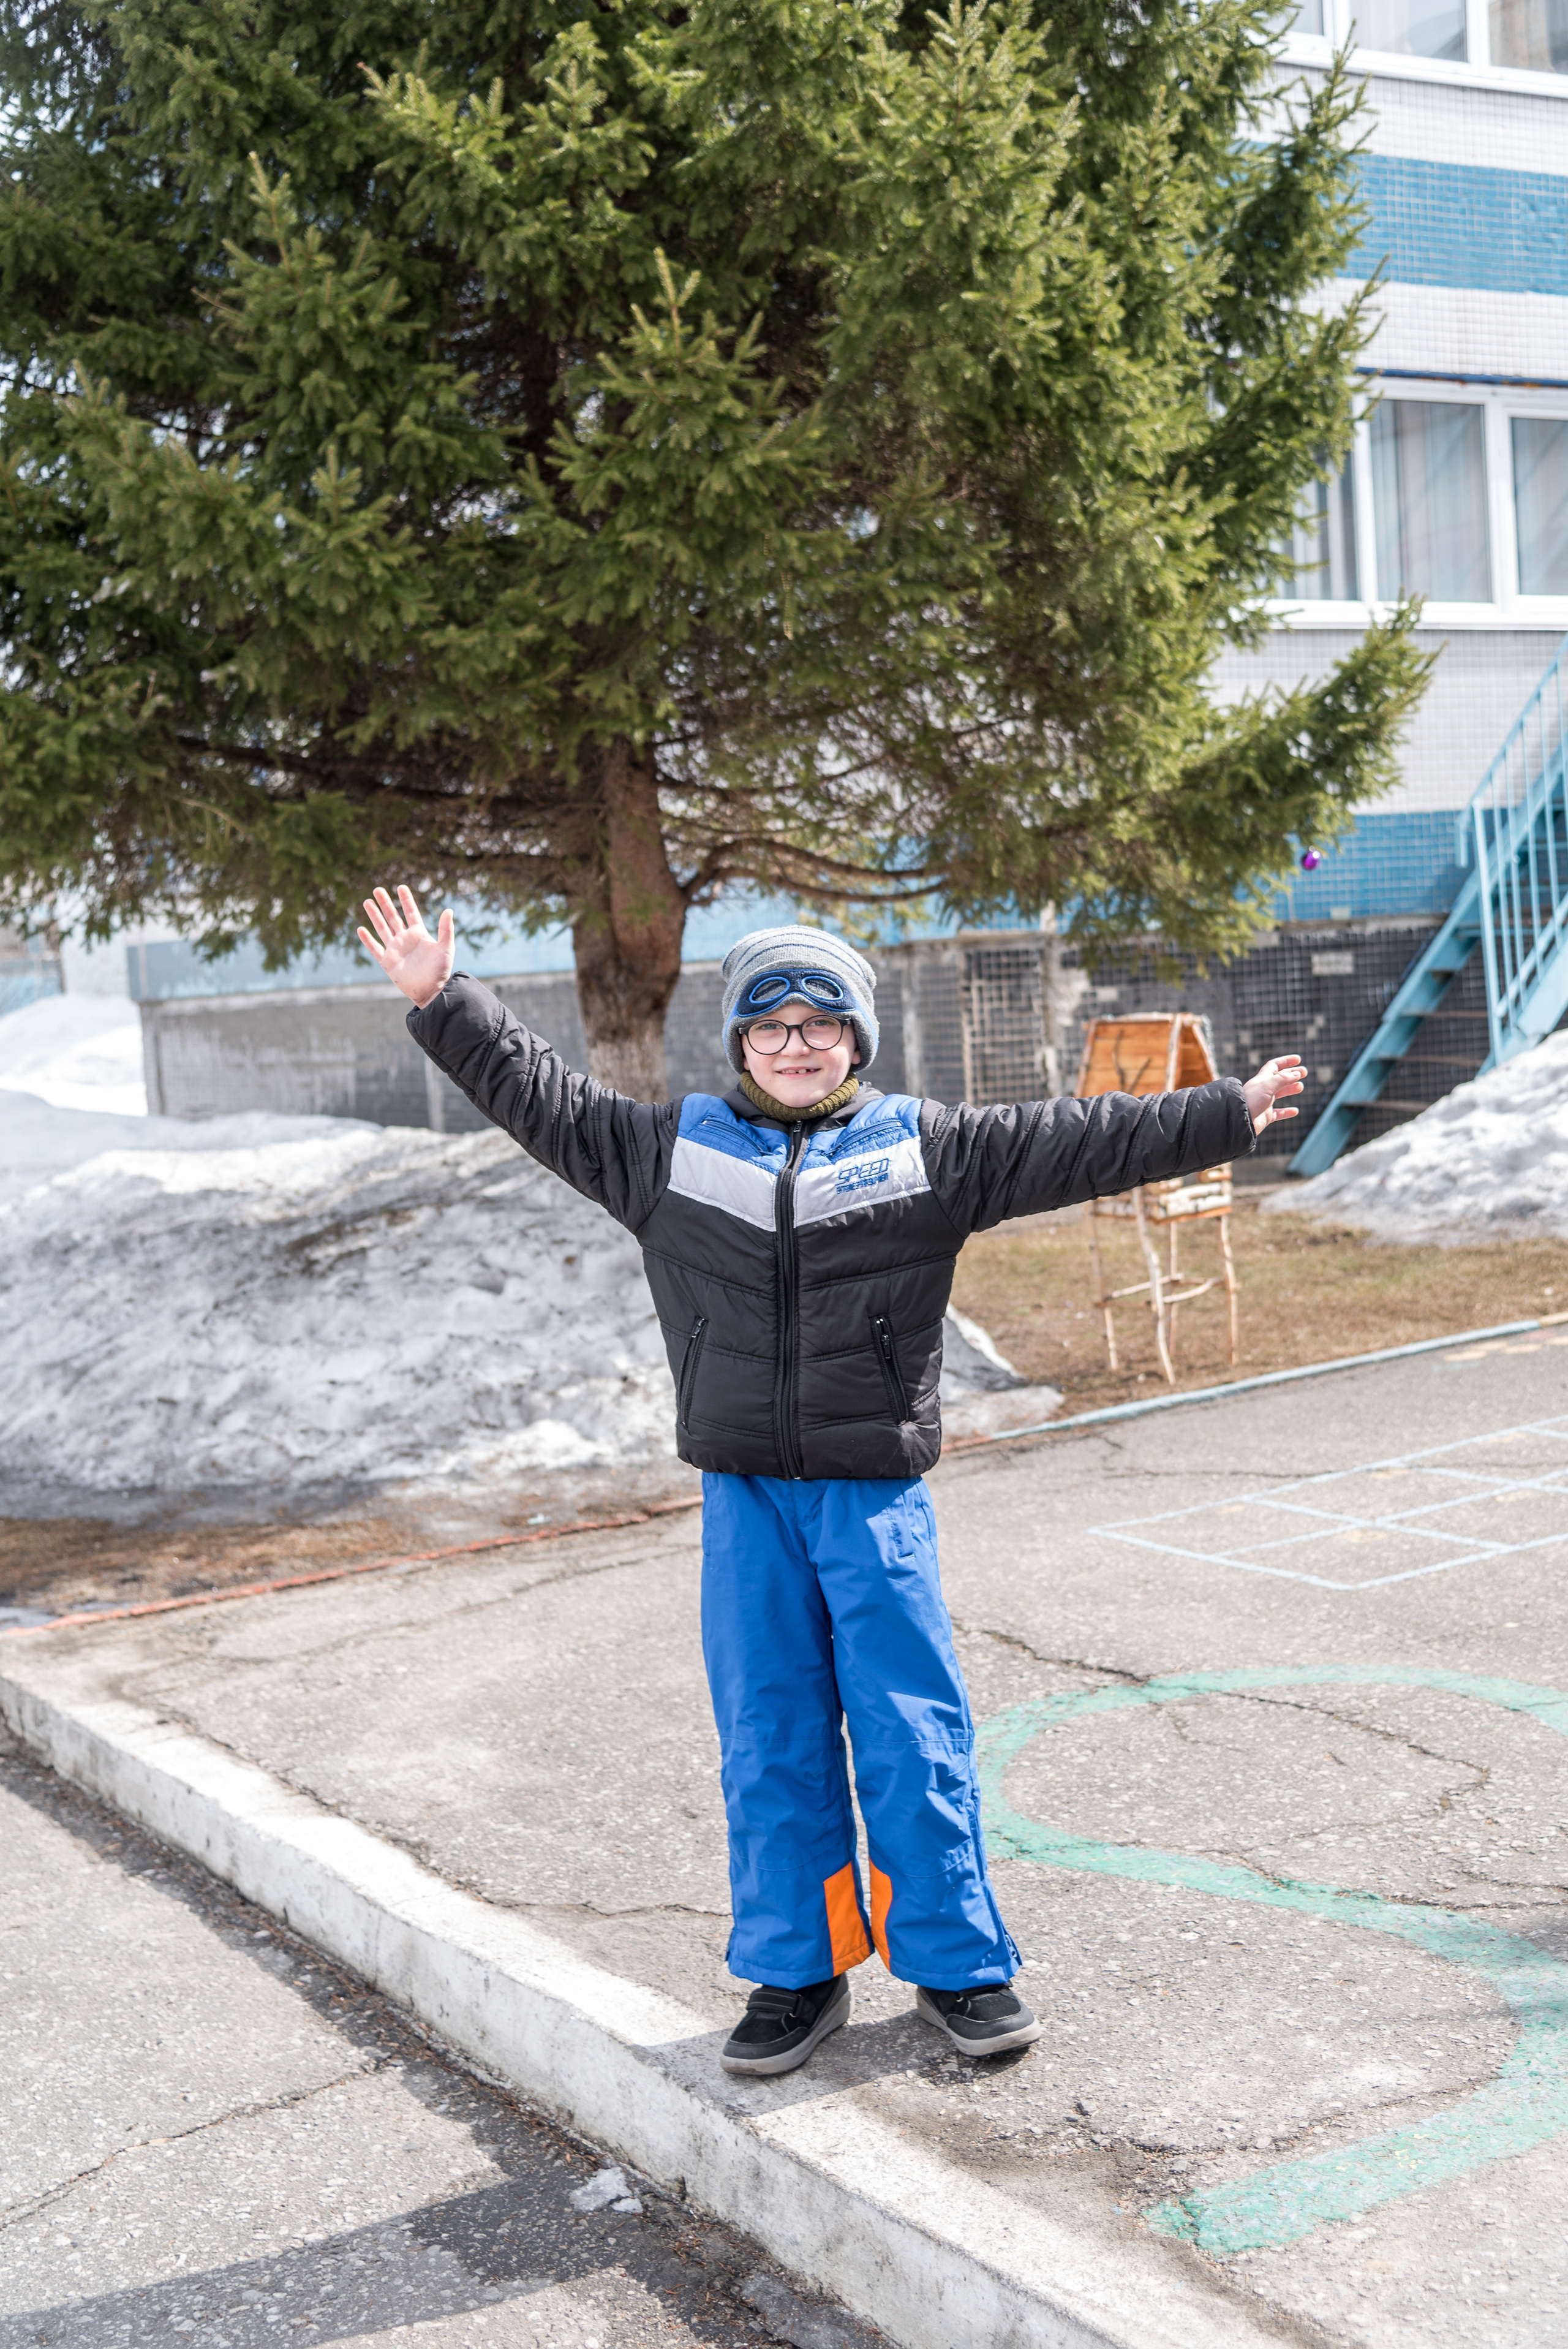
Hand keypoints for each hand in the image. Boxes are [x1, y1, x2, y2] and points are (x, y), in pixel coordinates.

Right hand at [357, 885, 455, 1007]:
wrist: (431, 991)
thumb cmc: (441, 971)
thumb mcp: (446, 948)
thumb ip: (446, 929)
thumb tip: (448, 909)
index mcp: (419, 934)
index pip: (411, 912)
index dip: (406, 900)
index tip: (401, 887)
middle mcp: (405, 939)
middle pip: (393, 917)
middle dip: (385, 903)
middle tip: (377, 889)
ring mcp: (395, 949)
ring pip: (382, 928)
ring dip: (375, 915)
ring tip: (367, 902)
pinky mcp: (387, 962)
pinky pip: (375, 948)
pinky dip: (367, 940)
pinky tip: (360, 929)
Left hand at [1242, 1054, 1305, 1132]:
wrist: (1238, 1121)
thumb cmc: (1250, 1100)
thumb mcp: (1268, 1086)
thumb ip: (1283, 1079)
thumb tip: (1297, 1073)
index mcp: (1262, 1079)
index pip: (1274, 1066)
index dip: (1286, 1061)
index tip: (1298, 1059)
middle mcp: (1262, 1090)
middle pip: (1279, 1079)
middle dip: (1291, 1074)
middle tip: (1305, 1072)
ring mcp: (1263, 1103)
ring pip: (1279, 1094)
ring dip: (1290, 1089)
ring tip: (1301, 1087)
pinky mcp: (1264, 1116)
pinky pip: (1277, 1113)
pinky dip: (1286, 1112)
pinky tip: (1295, 1111)